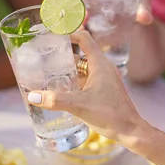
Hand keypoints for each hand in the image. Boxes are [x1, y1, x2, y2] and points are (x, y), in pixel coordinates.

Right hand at [26, 31, 144, 140]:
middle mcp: (104, 68)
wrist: (131, 131)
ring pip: (84, 68)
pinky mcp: (106, 90)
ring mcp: (106, 79)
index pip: (84, 39)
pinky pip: (88, 79)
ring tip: (50, 74)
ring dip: (69, 69)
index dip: (69, 33)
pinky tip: (64, 91)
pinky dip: (75, 81)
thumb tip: (32, 96)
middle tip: (46, 57)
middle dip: (64, 55)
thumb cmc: (110, 115)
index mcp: (100, 64)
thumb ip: (55, 100)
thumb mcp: (79, 106)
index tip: (54, 34)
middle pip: (81, 53)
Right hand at [65, 0, 153, 24]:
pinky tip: (78, 33)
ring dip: (72, 16)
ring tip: (84, 26)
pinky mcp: (74, 21)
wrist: (126, 23)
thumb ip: (142, 6)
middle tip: (84, 12)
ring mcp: (74, 5)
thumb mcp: (137, 1)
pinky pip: (66, 21)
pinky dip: (71, 27)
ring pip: (65, 7)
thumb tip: (146, 18)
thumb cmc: (129, 1)